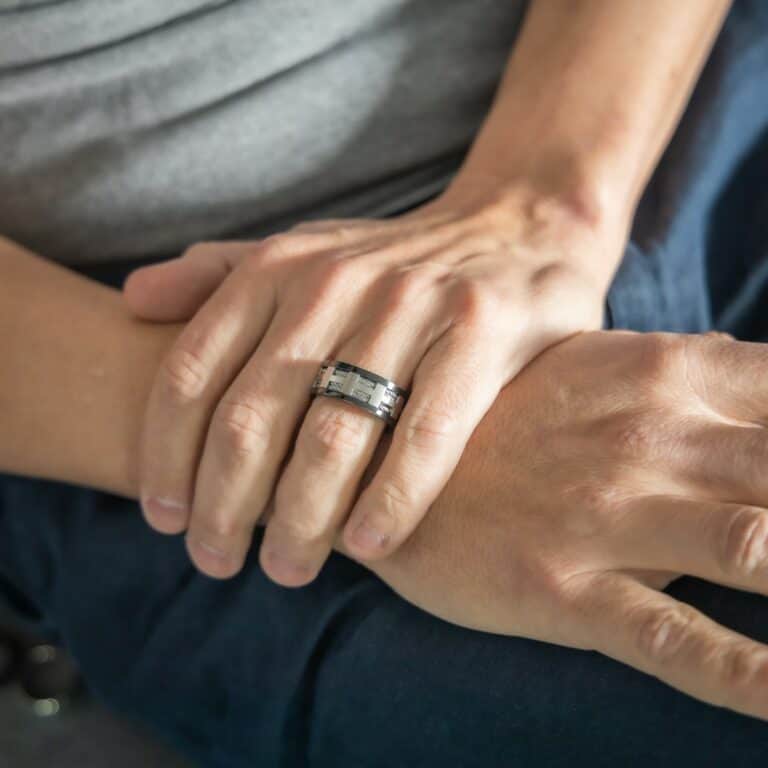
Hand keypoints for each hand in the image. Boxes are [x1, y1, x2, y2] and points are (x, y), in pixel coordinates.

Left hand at [124, 183, 620, 582]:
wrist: (519, 227)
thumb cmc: (398, 262)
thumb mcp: (305, 252)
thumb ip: (219, 273)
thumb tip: (132, 299)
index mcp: (280, 267)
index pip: (192, 373)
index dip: (166, 456)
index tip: (165, 519)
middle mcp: (336, 281)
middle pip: (252, 418)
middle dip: (224, 506)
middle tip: (217, 562)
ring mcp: (412, 304)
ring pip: (334, 436)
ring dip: (301, 519)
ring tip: (286, 569)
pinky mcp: (482, 330)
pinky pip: (426, 433)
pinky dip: (392, 498)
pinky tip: (368, 544)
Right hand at [361, 330, 767, 720]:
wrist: (386, 455)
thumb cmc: (500, 409)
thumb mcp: (596, 363)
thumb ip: (692, 370)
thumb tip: (765, 370)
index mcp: (669, 375)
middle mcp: (655, 442)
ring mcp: (612, 518)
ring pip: (766, 555)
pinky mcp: (568, 591)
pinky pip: (682, 644)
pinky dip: (758, 679)